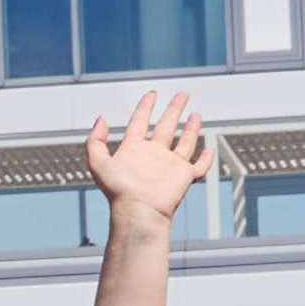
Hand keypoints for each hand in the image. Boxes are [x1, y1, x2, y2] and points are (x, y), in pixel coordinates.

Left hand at [83, 86, 212, 227]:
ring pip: (184, 142)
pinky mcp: (184, 176)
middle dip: (174, 109)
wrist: (139, 211)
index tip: (152, 94)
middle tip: (182, 94)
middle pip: (166, 126)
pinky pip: (199, 166)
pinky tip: (209, 149)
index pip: (140, 122)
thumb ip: (95, 140)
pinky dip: (205, 158)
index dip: (145, 107)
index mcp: (134, 149)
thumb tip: (101, 119)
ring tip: (195, 114)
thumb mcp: (98, 162)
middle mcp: (153, 155)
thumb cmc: (119, 191)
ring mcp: (170, 165)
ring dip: (191, 128)